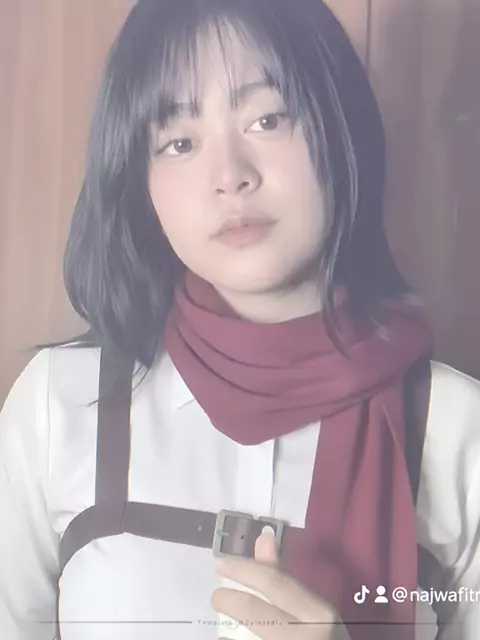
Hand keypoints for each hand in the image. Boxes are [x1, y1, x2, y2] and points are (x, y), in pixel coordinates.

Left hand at [211, 526, 351, 638]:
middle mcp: (309, 635)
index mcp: (320, 614)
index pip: (276, 583)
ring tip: (224, 624)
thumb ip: (283, 576)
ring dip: (231, 629)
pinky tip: (230, 639)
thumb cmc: (324, 637)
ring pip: (251, 636)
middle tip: (218, 597)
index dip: (243, 569)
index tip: (219, 563)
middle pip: (257, 612)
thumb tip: (264, 535)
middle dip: (229, 601)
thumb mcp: (311, 609)